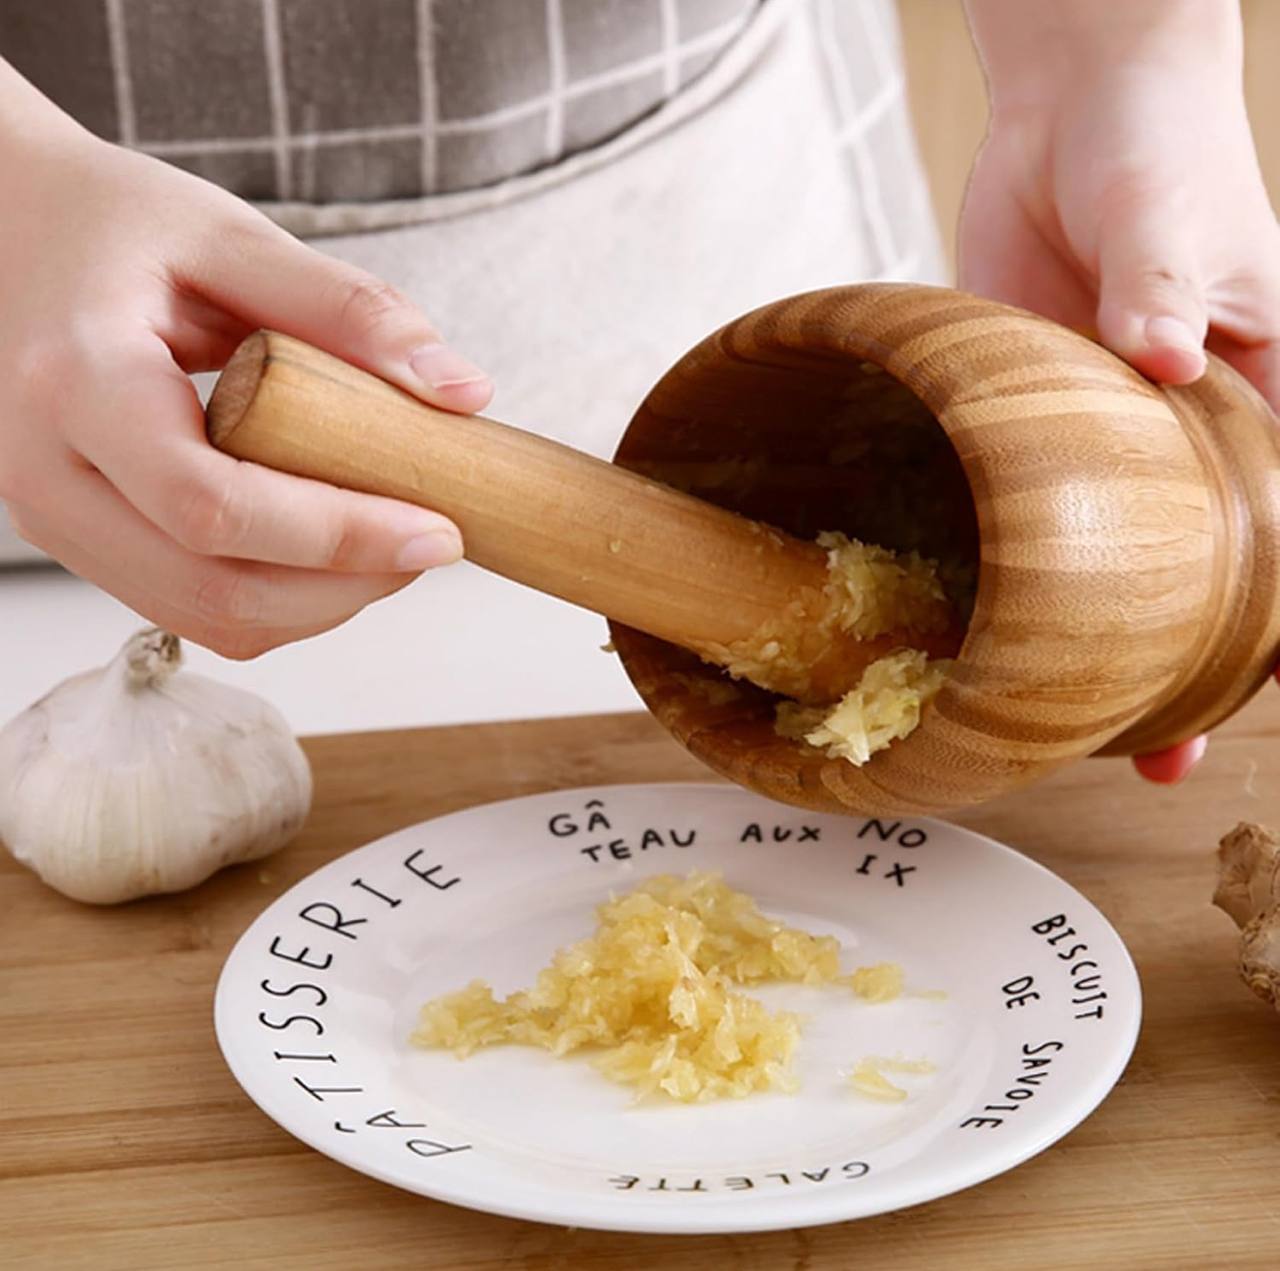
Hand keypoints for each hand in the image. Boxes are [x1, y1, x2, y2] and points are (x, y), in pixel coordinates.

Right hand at [0, 62, 489, 658]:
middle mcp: (47, 473)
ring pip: (207, 618)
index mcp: (77, 384)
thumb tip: (461, 391)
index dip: (338, 536)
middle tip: (431, 540)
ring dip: (319, 603)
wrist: (11, 229)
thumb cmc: (112, 225)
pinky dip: (280, 595)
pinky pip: (192, 605)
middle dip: (345, 588)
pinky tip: (331, 544)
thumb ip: (348, 309)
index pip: (213, 507)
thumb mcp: (231, 237)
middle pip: (213, 592)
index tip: (437, 529)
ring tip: (391, 538)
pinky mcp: (84, 540)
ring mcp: (56, 520)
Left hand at [958, 4, 1279, 782]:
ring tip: (1071, 728)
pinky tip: (990, 631)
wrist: (1065, 115)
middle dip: (1187, 664)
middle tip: (1160, 756)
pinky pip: (1021, 513)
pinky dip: (1010, 572)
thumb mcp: (1175, 219)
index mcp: (1255, 398)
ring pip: (1106, 563)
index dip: (1277, 620)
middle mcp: (1180, 436)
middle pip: (1199, 573)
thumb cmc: (1158, 152)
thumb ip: (1168, 286)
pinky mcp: (1026, 421)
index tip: (1260, 694)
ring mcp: (1098, 440)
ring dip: (1092, 641)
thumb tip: (1165, 354)